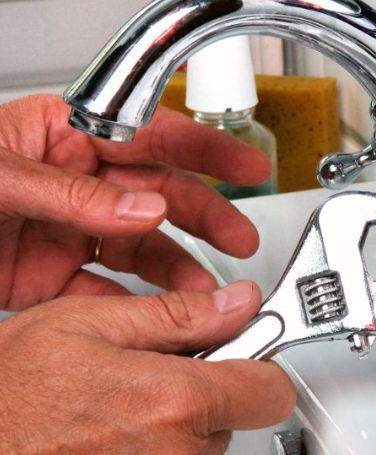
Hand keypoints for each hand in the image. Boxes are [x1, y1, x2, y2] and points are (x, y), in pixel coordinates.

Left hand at [0, 94, 270, 310]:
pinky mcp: (49, 276)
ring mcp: (65, 230)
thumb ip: (69, 191)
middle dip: (205, 216)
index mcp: (62, 138)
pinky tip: (156, 320)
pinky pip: (104, 290)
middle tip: (239, 240)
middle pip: (158, 195)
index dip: (205, 147)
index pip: (148, 135)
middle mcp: (73, 183)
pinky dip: (132, 309)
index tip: (247, 163)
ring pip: (140, 248)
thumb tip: (142, 206)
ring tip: (207, 296)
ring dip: (177, 271)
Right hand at [0, 281, 294, 454]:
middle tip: (136, 386)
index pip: (271, 391)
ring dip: (161, 442)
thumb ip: (176, 315)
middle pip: (224, 424)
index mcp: (175, 404)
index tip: (243, 357)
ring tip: (97, 425)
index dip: (258, 368)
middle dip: (194, 401)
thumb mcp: (82, 326)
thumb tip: (236, 303)